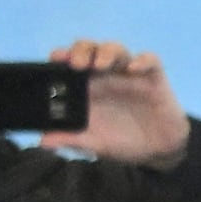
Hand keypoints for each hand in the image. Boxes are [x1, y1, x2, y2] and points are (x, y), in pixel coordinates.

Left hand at [53, 41, 185, 167]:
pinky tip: (133, 69)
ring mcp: (129, 75)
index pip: (69, 61)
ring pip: (116, 49)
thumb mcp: (94, 143)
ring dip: (106, 52)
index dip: (62, 55)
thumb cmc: (122, 142)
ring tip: (100, 65)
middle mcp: (106, 76)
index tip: (55, 59)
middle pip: (90, 49)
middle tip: (76, 64)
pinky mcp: (154, 79)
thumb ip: (70, 139)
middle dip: (81, 51)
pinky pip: (150, 60)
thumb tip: (44, 141)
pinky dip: (142, 60)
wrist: (156, 152)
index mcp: (86, 87)